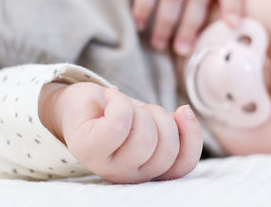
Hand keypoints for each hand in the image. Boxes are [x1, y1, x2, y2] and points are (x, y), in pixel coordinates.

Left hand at [45, 82, 201, 183]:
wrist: (78, 104)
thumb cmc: (116, 113)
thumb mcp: (150, 120)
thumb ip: (171, 129)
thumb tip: (186, 114)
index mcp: (147, 171)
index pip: (182, 166)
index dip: (192, 137)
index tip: (183, 111)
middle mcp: (128, 175)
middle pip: (166, 149)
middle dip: (160, 118)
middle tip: (142, 109)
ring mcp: (106, 166)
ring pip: (144, 137)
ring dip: (139, 109)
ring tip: (123, 105)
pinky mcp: (88, 148)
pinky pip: (119, 123)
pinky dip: (119, 100)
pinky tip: (111, 95)